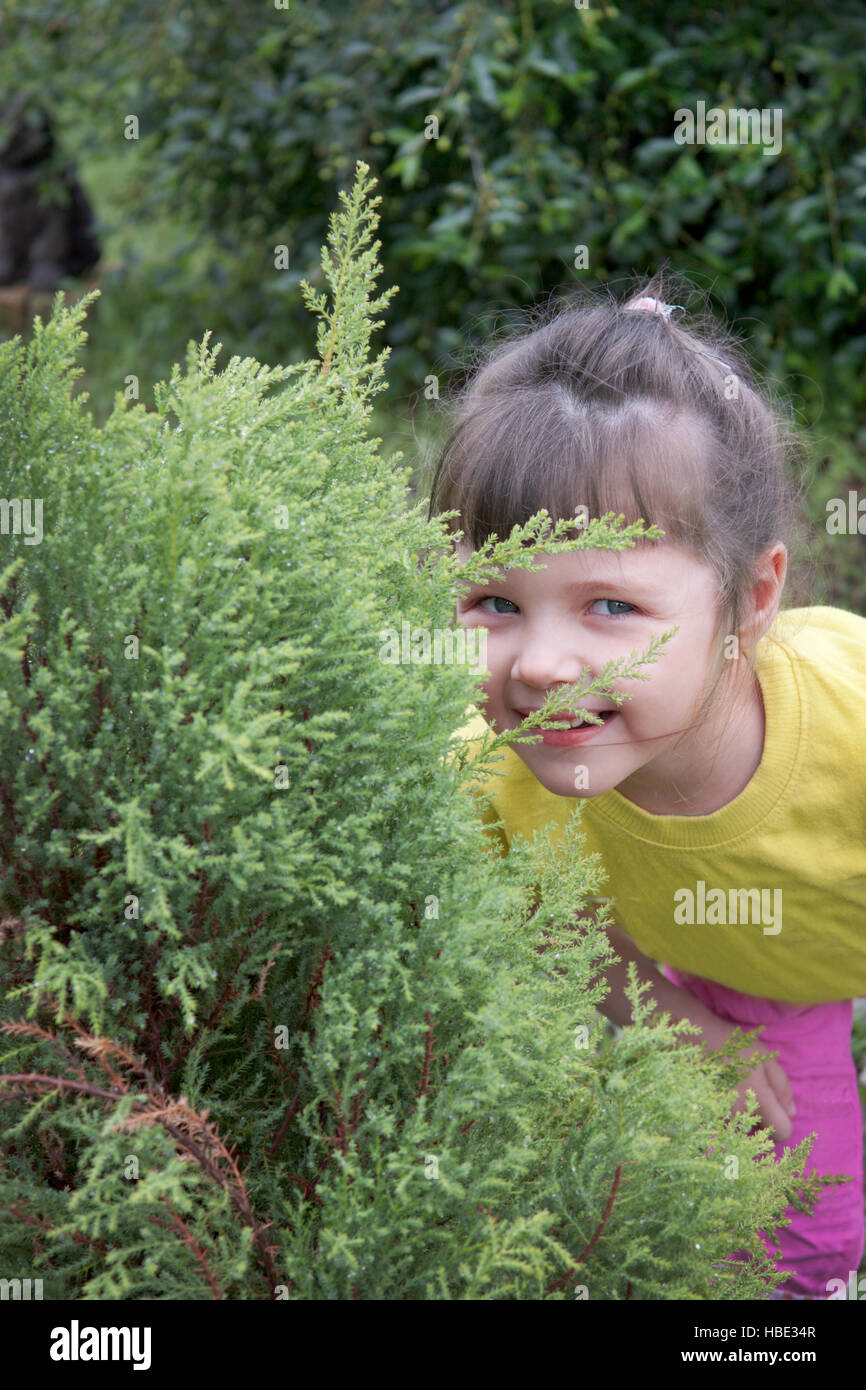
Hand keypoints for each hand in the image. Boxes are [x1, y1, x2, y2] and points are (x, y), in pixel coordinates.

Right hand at [698, 1014, 796, 1140]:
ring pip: (742, 1131)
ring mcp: (722, 1117)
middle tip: (753, 1095)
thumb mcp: (766, 1059)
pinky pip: (725, 1125)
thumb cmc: (735, 1047)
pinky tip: (724, 1095)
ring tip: (736, 1092)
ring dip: (744, 1118)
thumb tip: (791, 1113)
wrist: (697, 1039)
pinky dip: (728, 1116)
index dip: (783, 1122)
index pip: (782, 1133)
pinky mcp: (707, 1115)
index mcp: (761, 1102)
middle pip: (761, 1134)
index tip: (775, 1109)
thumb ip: (782, 1087)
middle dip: (762, 1120)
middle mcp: (741, 1115)